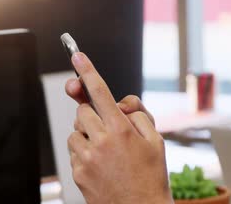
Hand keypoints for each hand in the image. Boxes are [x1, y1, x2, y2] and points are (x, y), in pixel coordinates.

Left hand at [65, 52, 171, 203]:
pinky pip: (74, 151)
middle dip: (94, 113)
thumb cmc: (152, 176)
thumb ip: (138, 115)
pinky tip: (101, 164)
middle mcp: (100, 142)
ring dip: (88, 133)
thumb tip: (119, 106)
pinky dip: (84, 151)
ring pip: (75, 131)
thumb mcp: (156, 140)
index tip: (77, 55)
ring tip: (107, 151)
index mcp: (121, 130)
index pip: (100, 92)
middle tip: (109, 126)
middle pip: (83, 111)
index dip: (87, 70)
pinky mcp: (77, 173)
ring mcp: (86, 158)